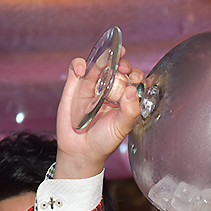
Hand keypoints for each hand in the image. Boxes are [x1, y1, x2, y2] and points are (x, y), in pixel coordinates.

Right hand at [55, 51, 144, 179]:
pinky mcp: (74, 87)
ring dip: (102, 58)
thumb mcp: (122, 128)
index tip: (136, 77)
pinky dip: (78, 64)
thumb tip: (132, 90)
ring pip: (98, 64)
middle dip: (122, 63)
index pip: (132, 79)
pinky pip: (76, 69)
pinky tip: (82, 70)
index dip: (135, 74)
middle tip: (123, 68)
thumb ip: (130, 111)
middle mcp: (109, 89)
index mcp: (124, 97)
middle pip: (116, 67)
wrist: (81, 151)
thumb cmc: (104, 141)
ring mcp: (91, 86)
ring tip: (106, 61)